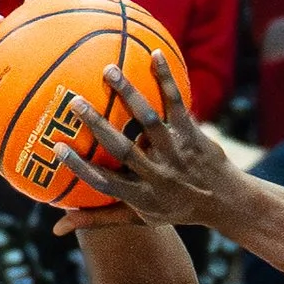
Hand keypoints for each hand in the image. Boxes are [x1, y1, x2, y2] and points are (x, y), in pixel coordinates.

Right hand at [61, 66, 247, 231]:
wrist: (227, 201)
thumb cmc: (175, 208)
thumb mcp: (140, 219)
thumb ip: (99, 219)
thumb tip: (56, 229)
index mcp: (142, 197)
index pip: (105, 183)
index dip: (80, 168)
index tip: (56, 147)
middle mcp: (158, 176)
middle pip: (124, 150)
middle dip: (99, 126)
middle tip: (74, 102)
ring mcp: (176, 153)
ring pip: (150, 122)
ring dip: (129, 95)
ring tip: (108, 70)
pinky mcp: (193, 135)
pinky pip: (177, 104)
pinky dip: (166, 80)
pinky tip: (155, 54)